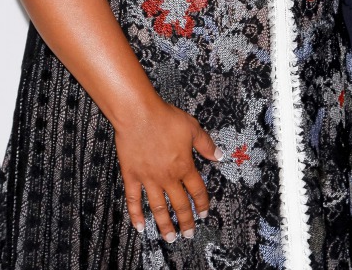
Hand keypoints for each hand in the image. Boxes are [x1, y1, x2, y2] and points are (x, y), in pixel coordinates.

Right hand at [115, 98, 221, 240]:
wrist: (139, 114)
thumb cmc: (165, 118)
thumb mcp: (192, 127)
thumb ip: (206, 144)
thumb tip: (219, 155)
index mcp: (184, 166)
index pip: (197, 190)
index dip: (202, 203)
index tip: (204, 213)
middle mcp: (167, 177)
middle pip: (179, 204)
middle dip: (186, 221)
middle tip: (189, 234)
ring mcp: (148, 178)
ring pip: (159, 208)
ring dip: (165, 224)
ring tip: (170, 238)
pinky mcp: (132, 176)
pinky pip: (134, 200)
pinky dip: (136, 215)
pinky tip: (140, 226)